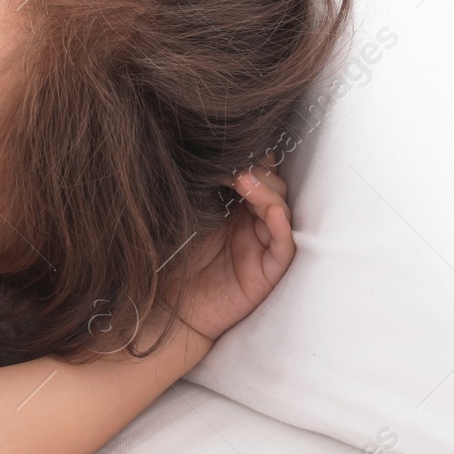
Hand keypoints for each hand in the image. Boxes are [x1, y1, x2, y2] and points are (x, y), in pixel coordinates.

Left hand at [171, 158, 295, 343]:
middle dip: (256, 170)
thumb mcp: (185, 215)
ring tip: (244, 180)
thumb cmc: (173, 259)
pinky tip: (272, 213)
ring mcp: (263, 245)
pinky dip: (282, 229)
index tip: (227, 146)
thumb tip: (204, 152)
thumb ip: (200, 188)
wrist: (169, 307)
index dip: (248, 156)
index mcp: (234, 204)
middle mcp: (253, 221)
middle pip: (272, 185)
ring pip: (280, 209)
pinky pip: (284, 247)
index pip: (255, 171)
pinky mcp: (268, 272)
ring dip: (266, 192)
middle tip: (233, 163)